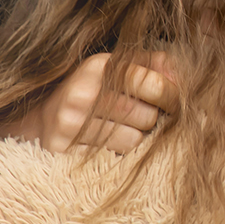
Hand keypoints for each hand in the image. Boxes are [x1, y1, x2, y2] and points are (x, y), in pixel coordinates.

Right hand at [2, 52, 179, 154]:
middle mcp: (81, 93)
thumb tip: (182, 78)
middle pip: (148, 116)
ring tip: (118, 129)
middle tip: (144, 117)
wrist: (42, 120)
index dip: (173, 95)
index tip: (176, 102)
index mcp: (99, 66)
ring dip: (135, 138)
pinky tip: (105, 143)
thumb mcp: (120, 68)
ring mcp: (69, 124)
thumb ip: (156, 65)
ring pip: (134, 140)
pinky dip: (118, 153)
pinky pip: (114, 158)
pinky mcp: (63, 151)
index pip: (153, 83)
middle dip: (153, 119)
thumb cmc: (95, 92)